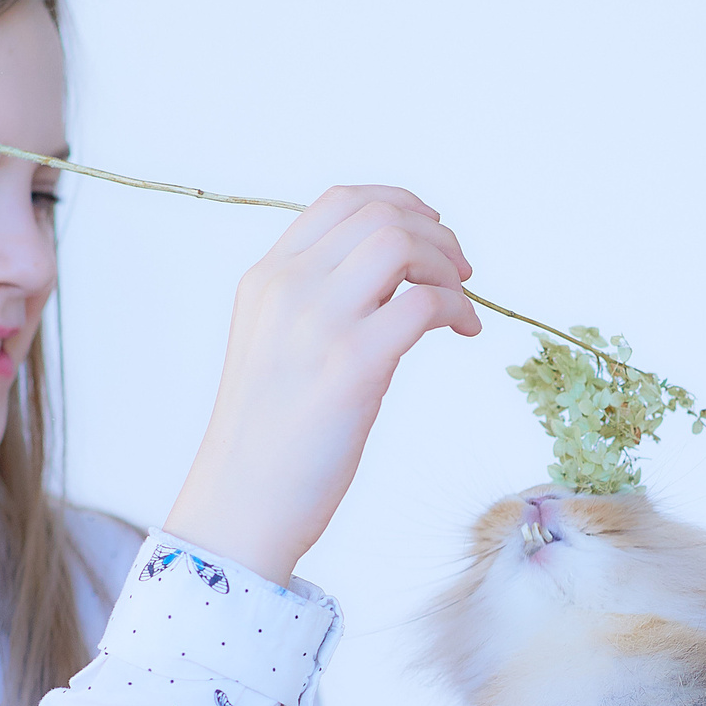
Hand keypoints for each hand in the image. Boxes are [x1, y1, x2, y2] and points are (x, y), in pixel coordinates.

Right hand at [163, 185, 480, 583]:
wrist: (241, 504)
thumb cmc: (268, 439)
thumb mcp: (276, 347)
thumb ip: (318, 304)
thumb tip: (394, 282)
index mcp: (265, 279)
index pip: (338, 202)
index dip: (398, 203)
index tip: (430, 229)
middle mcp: (287, 288)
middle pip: (378, 216)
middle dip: (435, 234)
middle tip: (460, 269)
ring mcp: (318, 323)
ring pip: (400, 244)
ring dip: (446, 264)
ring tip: (461, 298)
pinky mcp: (352, 365)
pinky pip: (424, 304)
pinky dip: (457, 308)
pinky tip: (464, 331)